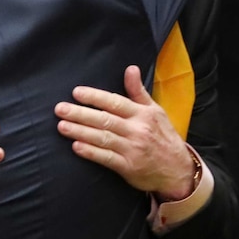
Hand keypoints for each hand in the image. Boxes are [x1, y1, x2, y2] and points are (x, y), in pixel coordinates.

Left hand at [55, 65, 194, 200]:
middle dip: (80, 114)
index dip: (95, 97)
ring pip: (102, 138)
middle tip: (60, 109)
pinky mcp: (128, 167)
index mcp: (142, 114)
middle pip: (104, 119)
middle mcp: (137, 130)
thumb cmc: (163, 136)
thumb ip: (138, 91)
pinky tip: (76, 147)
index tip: (76, 92)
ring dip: (80, 132)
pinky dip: (91, 152)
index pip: (115, 102)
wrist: (178, 170)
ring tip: (62, 126)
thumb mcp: (155, 111)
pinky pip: (106, 158)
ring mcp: (132, 149)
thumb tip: (130, 68)